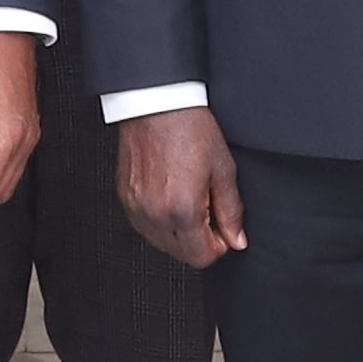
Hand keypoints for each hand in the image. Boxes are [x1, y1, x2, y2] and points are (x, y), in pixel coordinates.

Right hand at [117, 109, 245, 269]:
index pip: (202, 257)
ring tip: (190, 200)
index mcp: (183, 209)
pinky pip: (145, 226)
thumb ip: (231, 211)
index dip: (219, 247)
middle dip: (200, 241)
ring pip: (162, 244)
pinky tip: (171, 197)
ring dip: (180, 233)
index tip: (224, 230)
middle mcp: (155, 214)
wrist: (157, 104)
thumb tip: (237, 239)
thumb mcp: (223, 170)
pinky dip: (161, 221)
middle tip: (209, 212)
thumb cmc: (189, 129)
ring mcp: (136, 208)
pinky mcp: (125, 199)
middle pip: (182, 255)